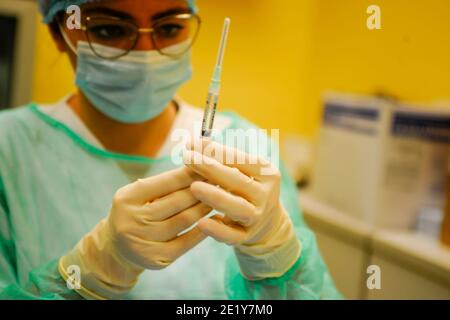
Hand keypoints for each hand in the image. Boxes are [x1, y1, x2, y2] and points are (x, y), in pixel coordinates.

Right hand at [59, 167, 210, 298]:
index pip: (166, 182)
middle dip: (203, 188)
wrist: (117, 248)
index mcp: (127, 198)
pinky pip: (187, 242)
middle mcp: (132, 221)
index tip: (210, 164)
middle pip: (177, 201)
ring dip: (206, 206)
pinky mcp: (157, 260)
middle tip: (222, 179)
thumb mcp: (140, 194)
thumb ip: (165, 182)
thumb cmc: (136, 211)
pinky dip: (203, 229)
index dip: (190, 173)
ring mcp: (144, 243)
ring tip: (221, 196)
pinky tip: (215, 219)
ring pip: (185, 220)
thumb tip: (200, 163)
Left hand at [183, 139, 300, 279]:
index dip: (217, 151)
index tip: (192, 143)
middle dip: (211, 168)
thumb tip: (195, 142)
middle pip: (238, 181)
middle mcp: (266, 195)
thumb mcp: (241, 171)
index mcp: (266, 173)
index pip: (241, 159)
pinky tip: (201, 223)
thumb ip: (221, 158)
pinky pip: (233, 236)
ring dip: (216, 197)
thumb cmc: (246, 189)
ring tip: (193, 187)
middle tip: (187, 158)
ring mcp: (258, 217)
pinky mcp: (248, 236)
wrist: (267, 224)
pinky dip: (218, 231)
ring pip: (238, 208)